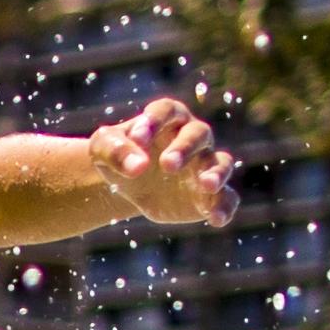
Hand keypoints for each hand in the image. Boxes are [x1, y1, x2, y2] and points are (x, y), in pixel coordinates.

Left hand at [88, 97, 236, 226]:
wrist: (128, 184)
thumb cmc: (118, 155)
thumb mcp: (102, 148)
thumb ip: (115, 150)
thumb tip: (137, 166)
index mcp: (167, 118)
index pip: (167, 110)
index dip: (155, 121)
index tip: (137, 140)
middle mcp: (192, 137)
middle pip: (198, 134)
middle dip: (184, 148)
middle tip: (167, 165)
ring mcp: (205, 165)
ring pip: (222, 163)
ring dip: (216, 173)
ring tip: (207, 186)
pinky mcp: (210, 195)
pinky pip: (227, 198)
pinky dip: (224, 207)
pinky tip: (216, 219)